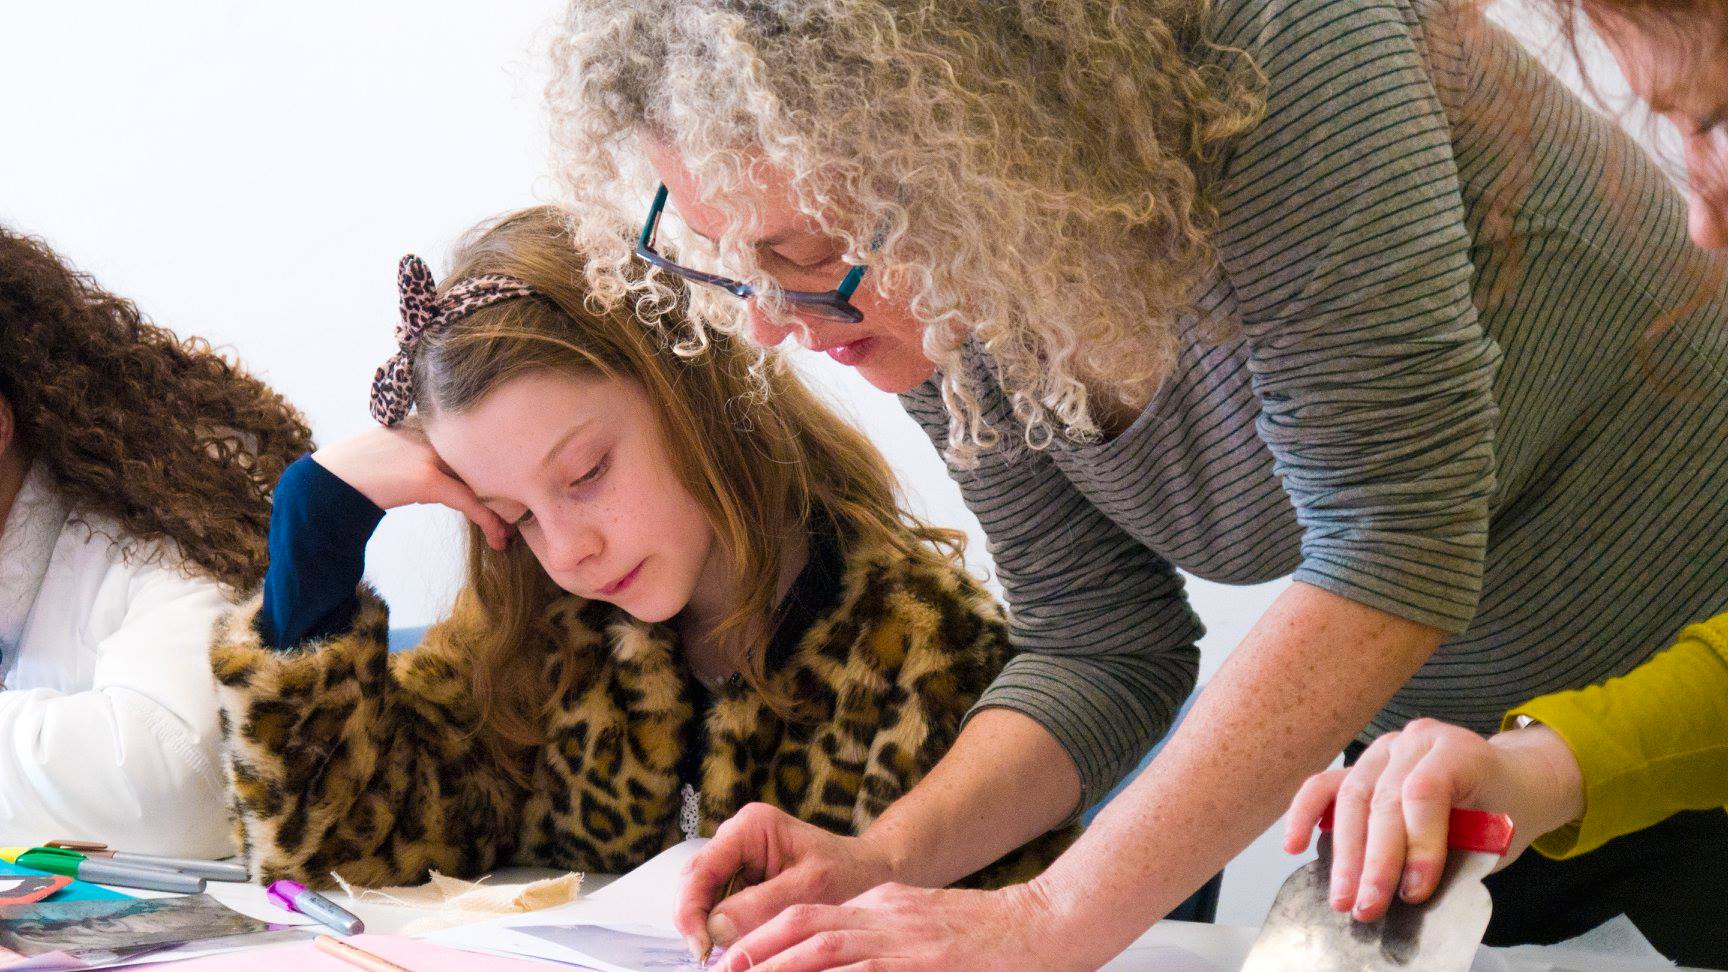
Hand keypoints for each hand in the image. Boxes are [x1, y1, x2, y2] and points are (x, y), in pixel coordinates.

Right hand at [312, 425, 509, 549]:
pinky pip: (468, 501)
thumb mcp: (403, 452)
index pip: (478, 446)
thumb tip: (459, 474)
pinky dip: (487, 519)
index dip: (498, 473)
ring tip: (508, 534)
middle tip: (518, 515)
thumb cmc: (365, 469)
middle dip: (505, 491)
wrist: (330, 480)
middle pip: (486, 463)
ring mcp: (432, 454)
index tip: (510, 492)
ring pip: (482, 483)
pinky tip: (497, 536)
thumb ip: (432, 453)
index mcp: (434, 423)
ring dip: (499, 511)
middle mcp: (437, 432)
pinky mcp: (427, 478)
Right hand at [676, 803, 897, 958]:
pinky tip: (738, 943)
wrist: (867, 872)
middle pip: (694, 884)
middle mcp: (736, 838)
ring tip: (728, 952)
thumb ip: (761, 905)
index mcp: (750, 828)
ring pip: (702, 897)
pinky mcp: (741, 878)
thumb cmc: (847, 872)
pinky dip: (723, 927)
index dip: (691, 911)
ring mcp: (736, 858)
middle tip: (709, 958)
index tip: (701, 948)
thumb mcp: (809, 889)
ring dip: (709, 927)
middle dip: (697, 921)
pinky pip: (719, 905)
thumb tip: (715, 928)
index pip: (701, 870)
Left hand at [715, 881, 1079, 971]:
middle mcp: (888, 915)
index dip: (767, 935)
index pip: (812, 914)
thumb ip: (879, 935)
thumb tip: (833, 956)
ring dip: (783, 965)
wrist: (1045, 923)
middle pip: (808, 925)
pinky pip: (868, 970)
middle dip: (761, 949)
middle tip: (727, 969)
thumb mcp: (921, 922)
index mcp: (884, 904)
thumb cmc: (986, 935)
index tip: (736, 957)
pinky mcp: (925, 962)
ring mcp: (907, 940)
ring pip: (828, 947)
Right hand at [1284, 718, 1584, 921]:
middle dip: (1374, 860)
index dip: (1418, 844)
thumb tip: (1408, 890)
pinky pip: (1325, 785)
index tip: (1415, 891)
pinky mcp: (1361, 766)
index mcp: (1459, 751)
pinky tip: (1294, 844)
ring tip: (1342, 897)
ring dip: (1343, 854)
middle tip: (1368, 904)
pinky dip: (1305, 814)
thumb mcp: (1497, 834)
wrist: (1508, 782)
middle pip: (1383, 799)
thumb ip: (1456, 853)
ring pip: (1351, 798)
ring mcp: (1383, 750)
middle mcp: (1416, 741)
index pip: (1425, 792)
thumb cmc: (1504, 810)